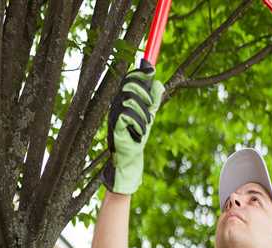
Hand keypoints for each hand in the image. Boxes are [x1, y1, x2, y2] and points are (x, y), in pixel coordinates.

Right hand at [102, 65, 164, 193]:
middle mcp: (117, 103)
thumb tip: (158, 81)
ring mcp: (114, 113)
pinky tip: (138, 134)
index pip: (131, 79)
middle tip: (149, 109)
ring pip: (132, 100)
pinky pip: (129, 115)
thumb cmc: (137, 136)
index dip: (140, 72)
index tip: (150, 66)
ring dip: (144, 115)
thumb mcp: (148, 114)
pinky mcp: (115, 124)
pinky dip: (139, 125)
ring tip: (143, 127)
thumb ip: (153, 99)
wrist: (130, 157)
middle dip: (145, 95)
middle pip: (131, 85)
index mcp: (124, 99)